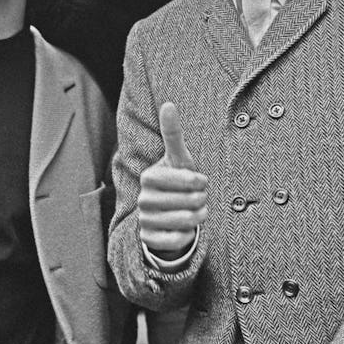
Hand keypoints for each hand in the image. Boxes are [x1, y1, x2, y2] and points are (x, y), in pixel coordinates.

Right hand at [138, 102, 207, 259]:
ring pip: (186, 221)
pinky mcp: (149, 240)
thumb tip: (168, 103)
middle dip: (201, 200)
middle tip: (196, 198)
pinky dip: (187, 234)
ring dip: (197, 217)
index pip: (189, 181)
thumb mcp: (178, 158)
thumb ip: (173, 133)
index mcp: (149, 176)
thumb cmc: (176, 181)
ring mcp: (145, 220)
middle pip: (191, 201)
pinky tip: (184, 228)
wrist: (165, 213)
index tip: (198, 181)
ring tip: (194, 212)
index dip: (200, 182)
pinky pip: (178, 240)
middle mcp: (143, 198)